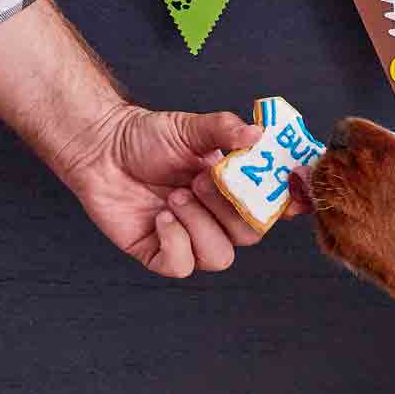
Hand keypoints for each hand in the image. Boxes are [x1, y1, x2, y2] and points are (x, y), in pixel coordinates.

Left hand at [55, 105, 304, 277]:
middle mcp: (217, 217)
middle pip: (250, 235)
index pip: (273, 205)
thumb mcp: (190, 127)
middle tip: (198, 182)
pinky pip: (182, 266)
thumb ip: (224, 129)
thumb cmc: (147, 137)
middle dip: (227, 210)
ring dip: (198, 225)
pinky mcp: (160, 254)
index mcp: (234, 187)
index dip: (289, 205)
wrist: (101, 148)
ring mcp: (190, 238)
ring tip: (174, 197)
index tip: (293, 197)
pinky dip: (174, 241)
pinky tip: (159, 217)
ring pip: (219, 257)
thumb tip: (257, 133)